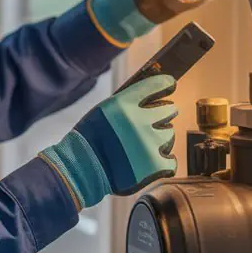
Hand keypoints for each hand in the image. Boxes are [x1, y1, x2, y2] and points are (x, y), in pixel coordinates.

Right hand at [38, 75, 178, 208]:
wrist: (80, 168)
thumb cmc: (90, 138)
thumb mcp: (103, 110)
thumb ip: (126, 102)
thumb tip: (153, 96)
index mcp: (124, 103)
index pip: (157, 84)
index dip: (165, 84)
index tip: (169, 85)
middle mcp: (139, 121)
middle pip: (169, 110)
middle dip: (163, 114)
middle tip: (155, 121)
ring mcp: (148, 143)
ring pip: (169, 134)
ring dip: (160, 138)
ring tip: (144, 145)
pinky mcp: (153, 165)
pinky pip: (171, 160)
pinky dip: (164, 162)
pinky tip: (153, 160)